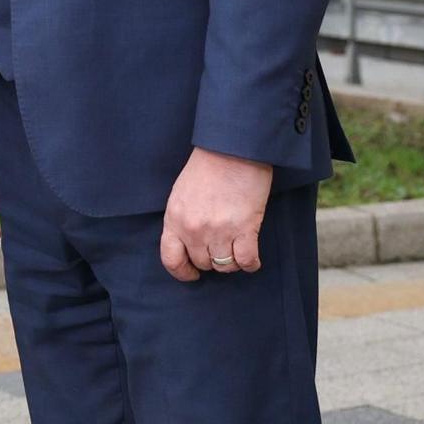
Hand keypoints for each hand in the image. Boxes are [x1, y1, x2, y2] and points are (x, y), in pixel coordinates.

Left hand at [160, 147, 271, 281]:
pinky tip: (252, 258)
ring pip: (224, 265)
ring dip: (231, 261)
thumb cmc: (207, 167)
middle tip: (220, 248)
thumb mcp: (182, 194)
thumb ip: (182, 219)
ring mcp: (218, 231)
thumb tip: (190, 242)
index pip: (171, 259)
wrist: (232, 149)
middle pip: (202, 263)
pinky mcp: (244, 229)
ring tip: (236, 248)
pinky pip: (246, 261)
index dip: (182, 272)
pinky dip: (251, 264)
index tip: (191, 274)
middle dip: (211, 260)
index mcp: (174, 219)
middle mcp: (193, 229)